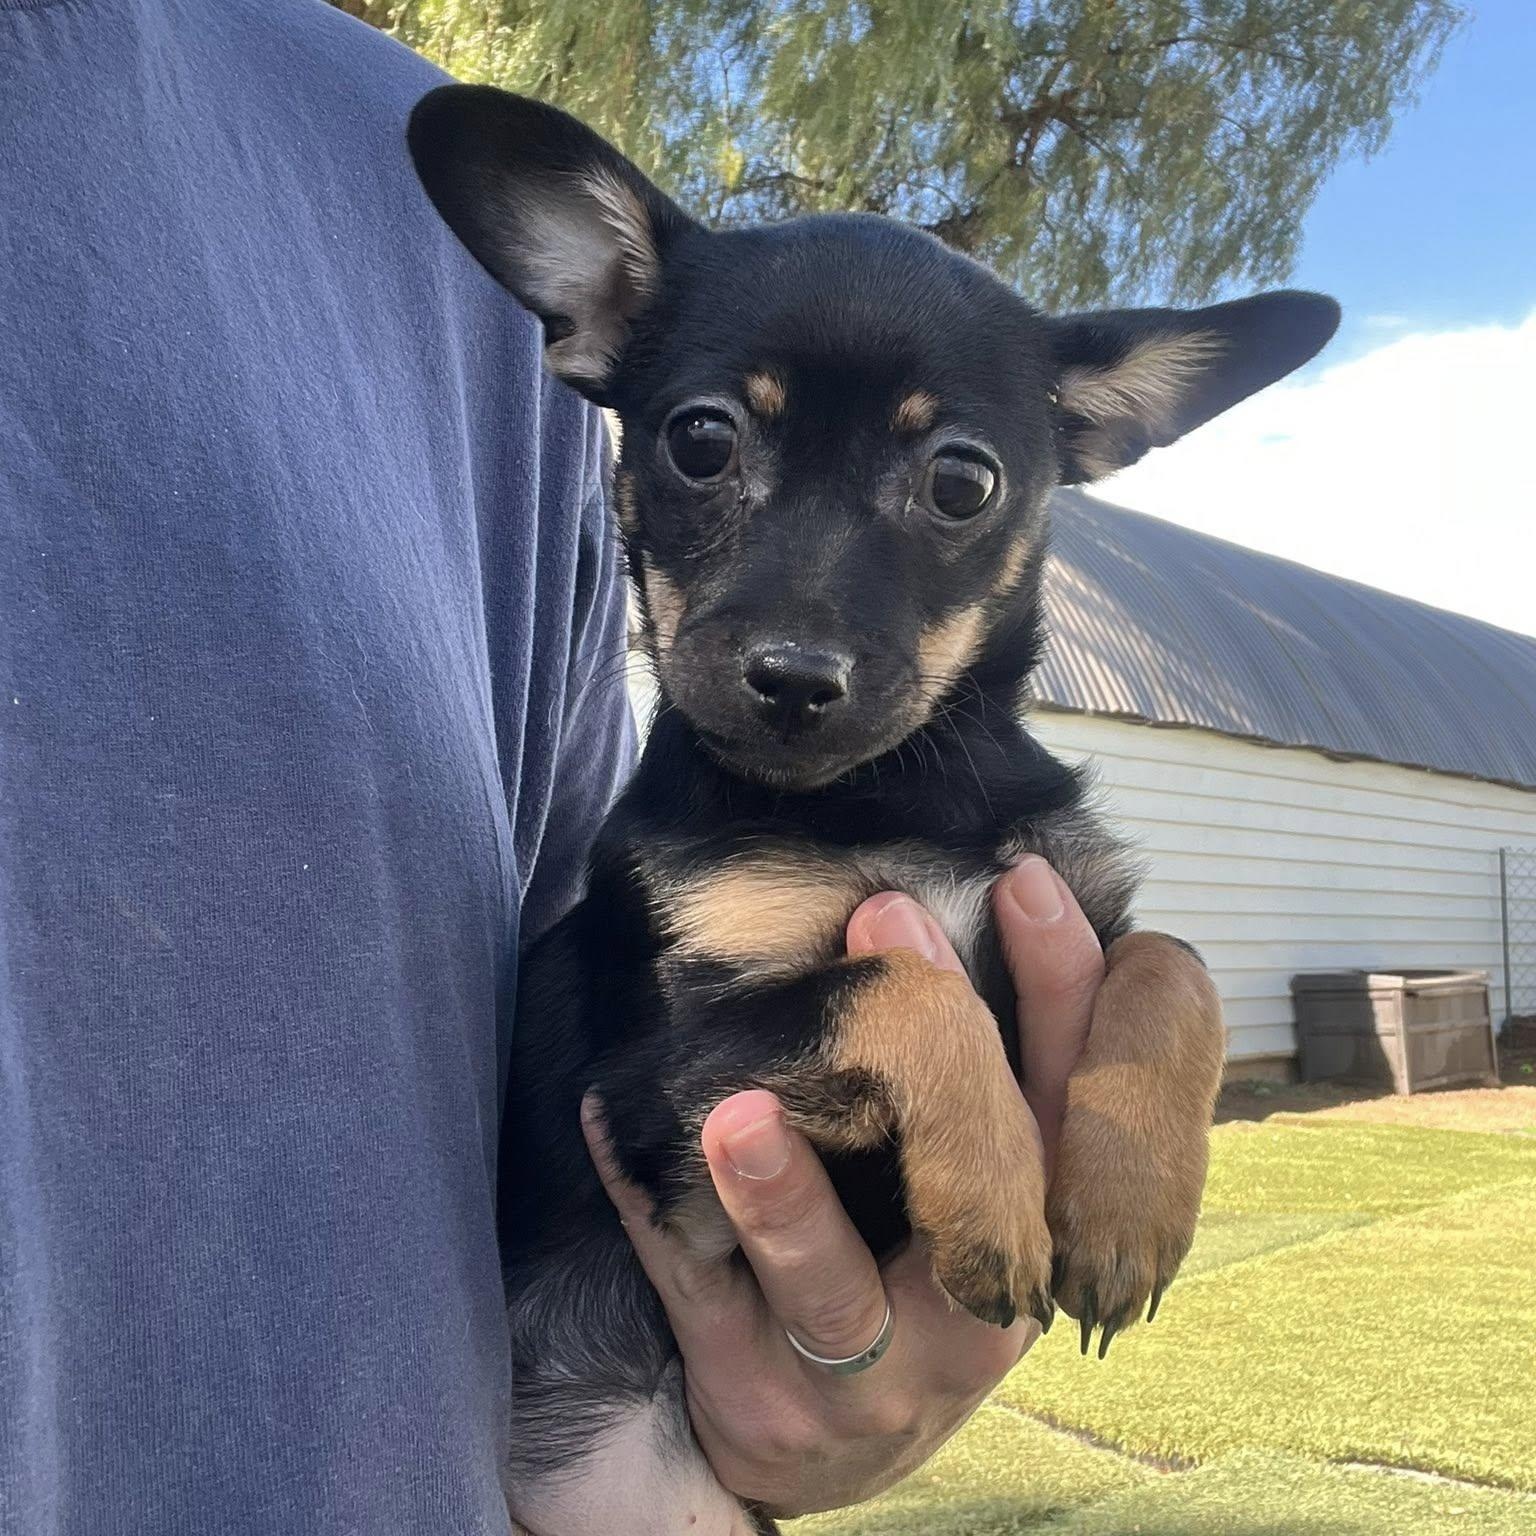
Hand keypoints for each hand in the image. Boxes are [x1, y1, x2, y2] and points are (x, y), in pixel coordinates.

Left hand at [582, 855, 1105, 1517]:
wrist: (831, 1439)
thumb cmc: (913, 1264)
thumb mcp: (982, 1168)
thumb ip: (982, 1057)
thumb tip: (923, 891)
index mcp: (1048, 1223)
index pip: (1102, 1103)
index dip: (1074, 991)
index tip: (1020, 878)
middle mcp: (987, 1303)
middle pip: (993, 1184)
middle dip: (943, 1047)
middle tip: (887, 914)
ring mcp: (878, 1372)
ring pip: (836, 1288)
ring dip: (786, 1201)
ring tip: (738, 1113)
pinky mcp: (767, 1397)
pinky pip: (699, 1300)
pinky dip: (652, 1212)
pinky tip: (612, 1130)